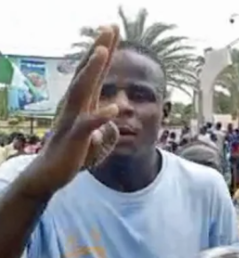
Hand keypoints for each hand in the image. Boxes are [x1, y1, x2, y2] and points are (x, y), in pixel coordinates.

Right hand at [21, 25, 120, 196]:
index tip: (113, 30)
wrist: (50, 175)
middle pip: (88, 73)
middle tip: (109, 27)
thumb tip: (113, 121)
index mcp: (82, 103)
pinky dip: (101, 116)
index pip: (96, 73)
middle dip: (99, 50)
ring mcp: (72, 119)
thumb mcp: (95, 138)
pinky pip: (88, 125)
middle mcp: (75, 106)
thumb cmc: (71, 154)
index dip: (104, 52)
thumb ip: (105, 125)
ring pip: (81, 91)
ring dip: (91, 71)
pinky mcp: (74, 138)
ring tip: (103, 51)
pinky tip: (115, 108)